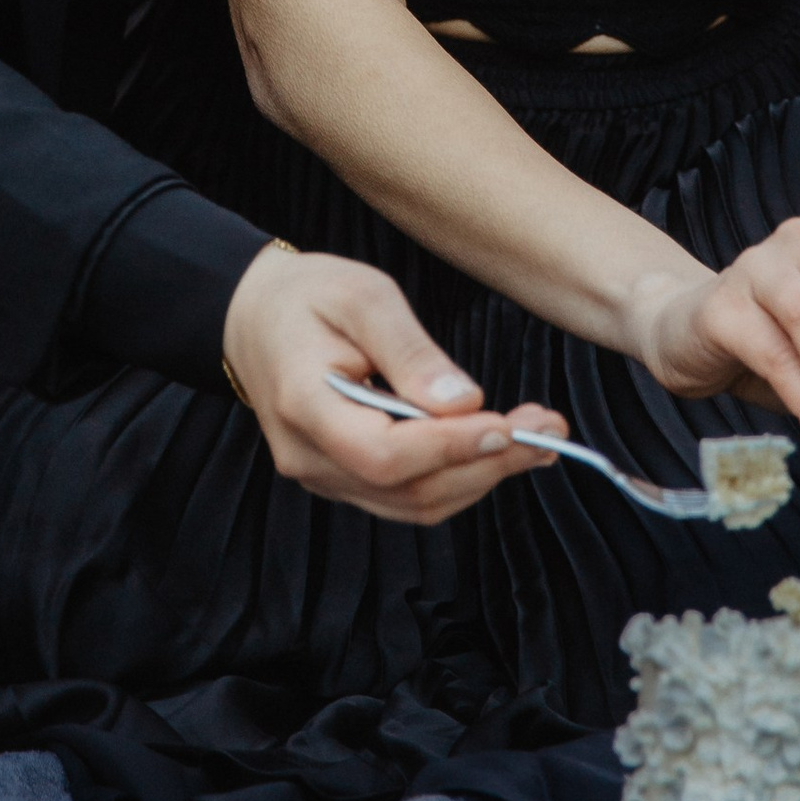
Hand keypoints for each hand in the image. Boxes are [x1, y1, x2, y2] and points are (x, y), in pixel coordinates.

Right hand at [221, 245, 564, 526]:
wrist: (253, 317)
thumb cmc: (306, 297)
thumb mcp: (362, 296)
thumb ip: (411, 351)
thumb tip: (465, 403)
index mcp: (303, 405)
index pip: (385, 454)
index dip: (451, 448)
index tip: (508, 424)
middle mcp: (309, 457)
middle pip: (409, 490)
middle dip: (487, 464)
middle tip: (547, 429)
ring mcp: (323, 476)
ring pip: (414, 503)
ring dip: (482, 476)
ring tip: (537, 439)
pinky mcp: (342, 479)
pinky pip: (406, 496)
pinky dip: (458, 477)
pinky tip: (497, 449)